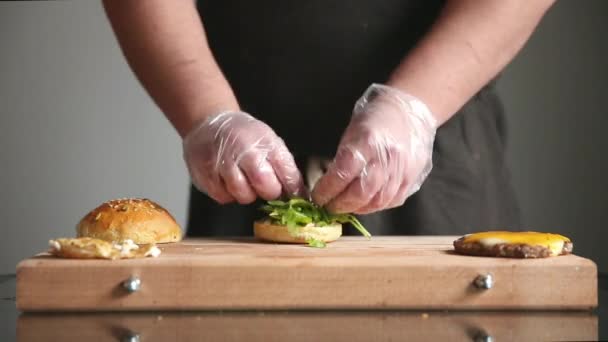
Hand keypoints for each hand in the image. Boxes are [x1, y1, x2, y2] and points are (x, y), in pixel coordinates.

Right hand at [183, 111, 304, 203]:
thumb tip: (298, 193)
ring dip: (246, 194)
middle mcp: (246, 152)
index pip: (288, 174)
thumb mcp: (269, 141)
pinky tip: (227, 180)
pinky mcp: (206, 174)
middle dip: (268, 191)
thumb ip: (284, 166)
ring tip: (243, 180)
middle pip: (266, 187)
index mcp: (266, 143)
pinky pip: (223, 197)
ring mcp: (224, 163)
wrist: (209, 123)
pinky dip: (227, 193)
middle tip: (262, 184)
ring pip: (243, 196)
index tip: (293, 195)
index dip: (293, 189)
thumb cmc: (244, 135)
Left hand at [312, 84, 436, 213]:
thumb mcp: (352, 132)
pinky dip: (375, 206)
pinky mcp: (412, 178)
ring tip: (345, 207)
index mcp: (367, 142)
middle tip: (329, 206)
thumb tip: (329, 185)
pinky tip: (365, 204)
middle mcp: (387, 159)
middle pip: (361, 193)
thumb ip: (342, 159)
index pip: (343, 174)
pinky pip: (392, 200)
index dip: (327, 190)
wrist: (409, 109)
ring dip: (357, 208)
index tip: (317, 197)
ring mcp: (402, 170)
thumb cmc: (374, 118)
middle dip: (340, 204)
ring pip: (377, 201)